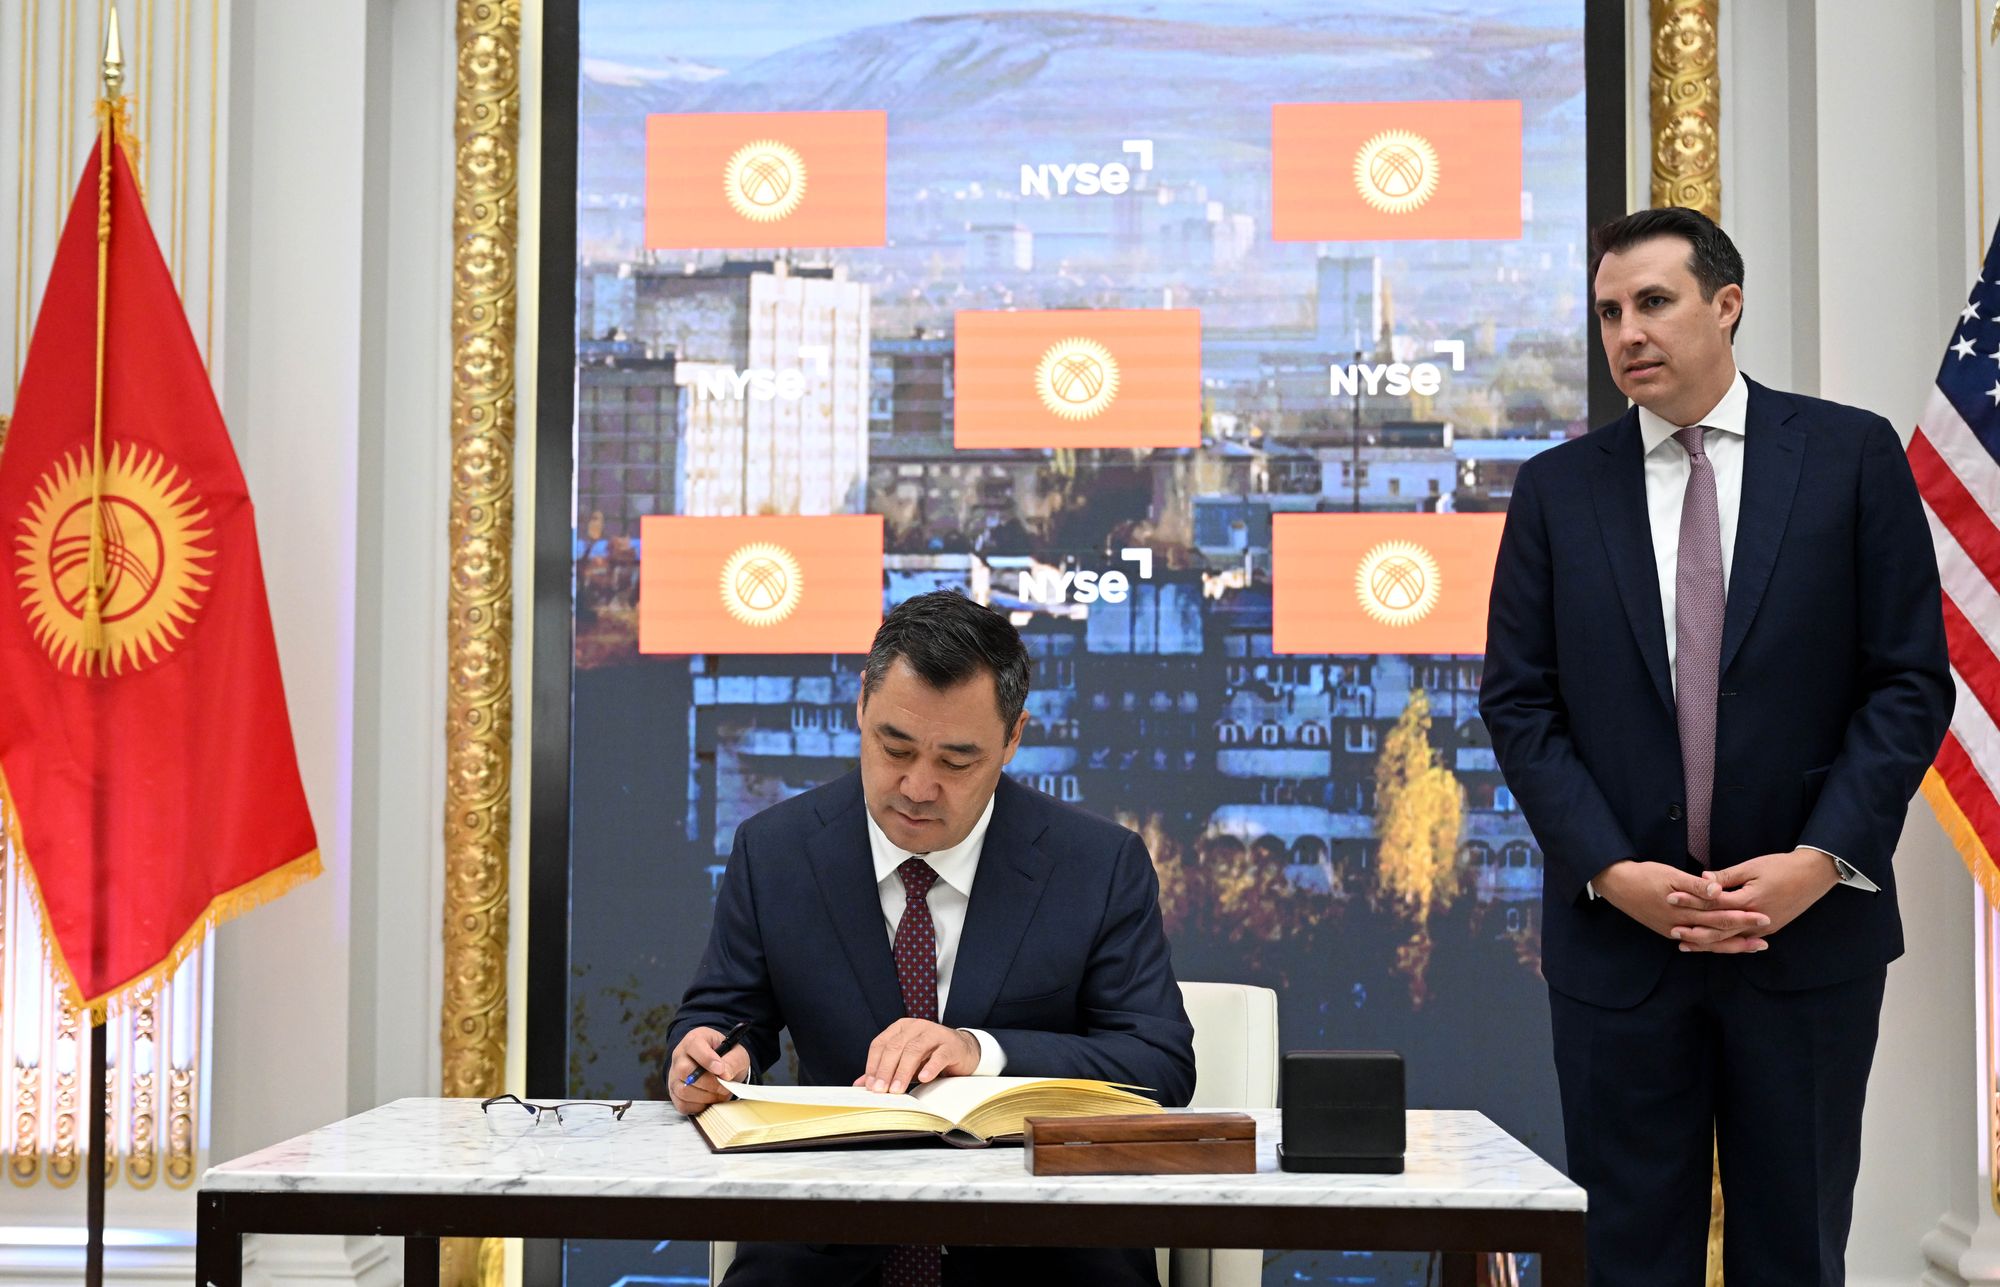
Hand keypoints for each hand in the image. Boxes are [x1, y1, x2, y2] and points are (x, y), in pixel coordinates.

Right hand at [667, 1026, 751, 1116]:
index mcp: (694, 1040)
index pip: (694, 1046)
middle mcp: (679, 1056)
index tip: (721, 1070)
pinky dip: (699, 1106)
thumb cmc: (726, 1058)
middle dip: (709, 1083)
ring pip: (683, 1090)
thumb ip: (733, 1061)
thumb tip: (724, 1075)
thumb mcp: (737, 1053)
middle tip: (725, 1086)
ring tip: (719, 1093)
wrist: (719, 1068)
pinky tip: (709, 1099)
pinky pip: (682, 1105)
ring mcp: (674, 1075)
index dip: (707, 1059)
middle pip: (685, 1071)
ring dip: (706, 1097)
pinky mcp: (674, 1093)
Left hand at [852, 1019, 978, 1094]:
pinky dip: (929, 1067)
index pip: (880, 1044)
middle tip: (881, 1090)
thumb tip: (860, 1085)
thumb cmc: (929, 1057)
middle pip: (895, 1047)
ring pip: (914, 1050)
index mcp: (900, 1028)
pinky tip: (923, 1078)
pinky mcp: (950, 1044)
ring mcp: (934, 1033)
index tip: (870, 1086)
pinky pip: (938, 1055)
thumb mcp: (904, 1063)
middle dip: (886, 1070)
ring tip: (897, 1089)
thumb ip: (884, 1070)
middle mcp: (916, 1026)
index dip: (873, 1065)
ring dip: (903, 1071)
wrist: (963, 1051)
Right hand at [1592, 859, 1770, 952]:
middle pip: (1717, 932)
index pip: (1720, 915)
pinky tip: (1718, 947)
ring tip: (1749, 947)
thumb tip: (1719, 891)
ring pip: (1706, 942)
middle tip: (1765, 940)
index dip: (1743, 917)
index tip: (1763, 917)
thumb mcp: (1670, 875)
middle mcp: (1681, 924)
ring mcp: (1673, 930)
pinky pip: (1694, 942)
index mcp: (1685, 909)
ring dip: (1729, 945)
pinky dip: (1708, 945)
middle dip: (1742, 935)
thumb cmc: (1644, 875)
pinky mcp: (1667, 930)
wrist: (1616, 884)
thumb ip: (1696, 885)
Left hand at [1673, 848, 1840, 945]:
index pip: (1713, 903)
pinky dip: (1725, 942)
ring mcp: (1764, 927)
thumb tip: (1703, 879)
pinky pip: (1742, 939)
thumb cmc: (1782, 866)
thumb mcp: (1752, 867)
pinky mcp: (1770, 929)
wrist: (1814, 875)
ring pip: (1730, 939)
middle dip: (1694, 930)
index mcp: (1749, 900)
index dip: (1691, 901)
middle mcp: (1756, 918)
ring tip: (1686, 944)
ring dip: (1707, 942)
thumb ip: (1726, 876)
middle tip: (1672, 931)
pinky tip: (1712, 944)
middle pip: (1719, 928)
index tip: (1670, 898)